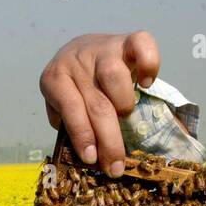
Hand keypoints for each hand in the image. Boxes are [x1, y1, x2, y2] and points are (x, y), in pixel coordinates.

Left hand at [38, 31, 160, 176]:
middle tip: (116, 166)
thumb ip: (68, 124)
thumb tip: (89, 154)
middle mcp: (77, 61)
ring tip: (125, 116)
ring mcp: (103, 48)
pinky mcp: (126, 39)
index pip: (70, 109)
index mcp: (55, 79)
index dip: (83, 136)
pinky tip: (146, 83)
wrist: (80, 47)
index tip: (92, 159)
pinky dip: (150, 63)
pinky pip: (141, 44)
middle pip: (96, 103)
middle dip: (109, 140)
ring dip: (123, 103)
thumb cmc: (73, 87)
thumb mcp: (61, 104)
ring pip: (114, 76)